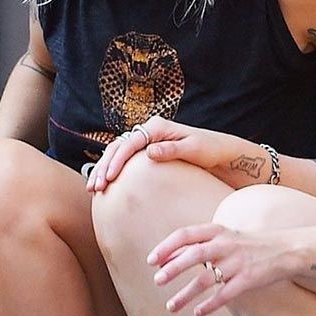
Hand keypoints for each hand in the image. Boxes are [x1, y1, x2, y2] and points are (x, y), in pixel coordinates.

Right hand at [86, 116, 257, 192]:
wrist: (222, 153)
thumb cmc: (212, 150)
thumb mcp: (195, 150)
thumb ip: (172, 149)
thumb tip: (149, 152)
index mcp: (158, 127)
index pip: (130, 143)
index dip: (116, 161)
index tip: (108, 179)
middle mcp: (150, 130)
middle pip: (118, 147)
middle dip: (104, 167)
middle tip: (95, 188)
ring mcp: (148, 140)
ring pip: (118, 153)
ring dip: (104, 169)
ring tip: (93, 189)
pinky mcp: (149, 151)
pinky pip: (125, 159)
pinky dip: (113, 171)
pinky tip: (105, 184)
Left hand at [149, 223, 298, 315]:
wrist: (285, 250)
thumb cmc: (246, 246)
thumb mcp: (223, 239)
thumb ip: (196, 247)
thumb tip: (164, 260)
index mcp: (217, 231)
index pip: (185, 234)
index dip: (166, 247)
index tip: (151, 261)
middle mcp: (226, 244)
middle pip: (194, 255)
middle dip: (173, 268)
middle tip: (157, 281)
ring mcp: (238, 262)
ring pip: (206, 279)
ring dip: (186, 294)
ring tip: (171, 307)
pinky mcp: (249, 279)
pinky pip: (225, 294)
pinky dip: (210, 305)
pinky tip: (198, 313)